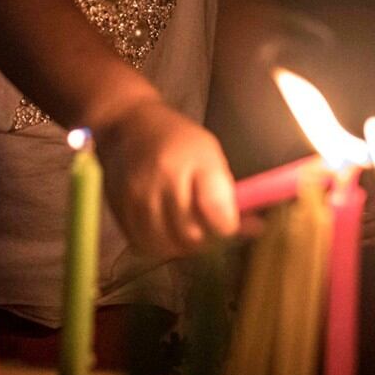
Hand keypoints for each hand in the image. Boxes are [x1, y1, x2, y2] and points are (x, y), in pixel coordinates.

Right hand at [95, 101, 238, 258]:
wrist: (127, 127)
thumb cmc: (177, 139)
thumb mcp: (210, 154)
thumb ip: (229, 193)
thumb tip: (255, 228)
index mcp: (195, 163)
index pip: (216, 213)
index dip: (227, 227)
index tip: (228, 223)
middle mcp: (164, 182)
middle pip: (191, 235)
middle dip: (205, 240)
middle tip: (207, 229)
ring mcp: (138, 199)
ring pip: (166, 246)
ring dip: (181, 247)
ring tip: (186, 231)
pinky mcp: (119, 211)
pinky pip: (144, 245)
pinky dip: (158, 246)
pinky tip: (165, 232)